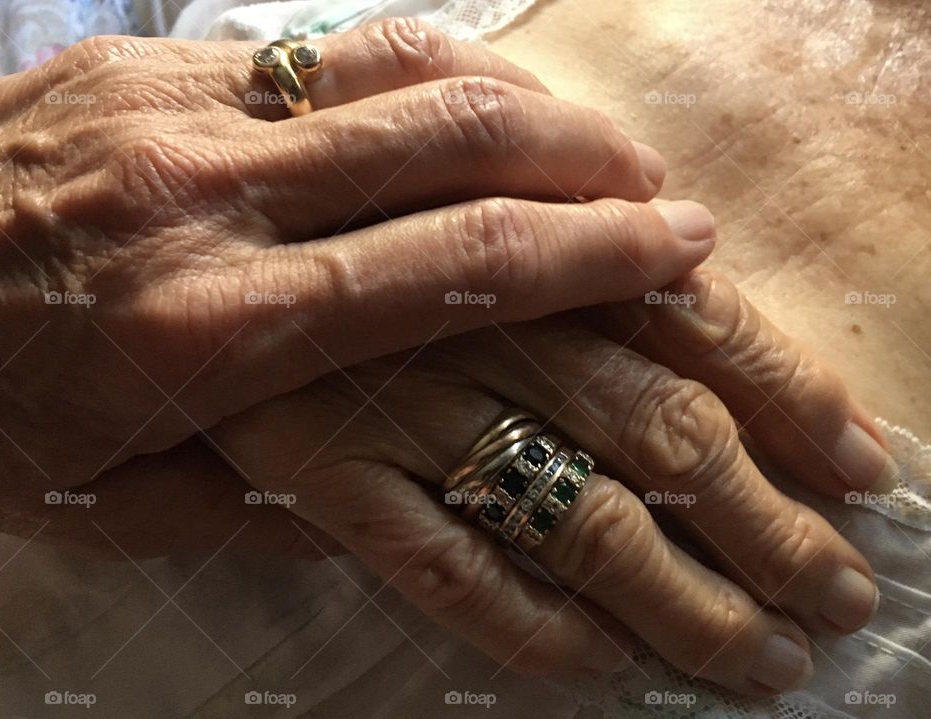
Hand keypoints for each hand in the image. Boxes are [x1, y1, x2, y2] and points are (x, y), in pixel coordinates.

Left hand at [0, 21, 711, 512]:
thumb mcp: (109, 500)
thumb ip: (259, 497)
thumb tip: (376, 497)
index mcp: (211, 331)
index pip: (450, 272)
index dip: (585, 253)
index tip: (675, 247)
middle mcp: (207, 202)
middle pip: (451, 149)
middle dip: (588, 166)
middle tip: (668, 191)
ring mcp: (173, 113)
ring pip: (396, 73)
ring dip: (522, 103)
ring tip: (595, 143)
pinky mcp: (145, 65)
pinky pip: (319, 50)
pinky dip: (423, 69)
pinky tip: (471, 98)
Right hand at [205, 268, 894, 694]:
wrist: (181, 238)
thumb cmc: (339, 205)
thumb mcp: (456, 175)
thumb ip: (568, 216)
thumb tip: (695, 249)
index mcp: (536, 250)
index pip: (703, 327)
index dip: (798, 399)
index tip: (865, 470)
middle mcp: (493, 334)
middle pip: (669, 440)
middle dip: (774, 529)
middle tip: (843, 598)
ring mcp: (413, 414)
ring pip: (584, 525)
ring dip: (689, 606)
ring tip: (767, 662)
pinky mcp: (333, 481)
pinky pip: (453, 576)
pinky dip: (539, 633)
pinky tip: (608, 670)